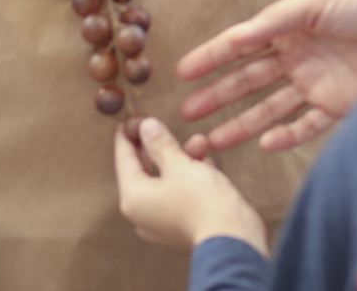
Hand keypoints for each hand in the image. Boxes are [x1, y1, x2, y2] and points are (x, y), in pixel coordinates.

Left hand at [114, 118, 267, 254]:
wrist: (232, 238)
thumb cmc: (202, 202)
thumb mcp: (180, 164)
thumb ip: (160, 144)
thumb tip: (146, 126)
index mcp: (134, 198)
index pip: (124, 160)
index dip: (128, 135)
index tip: (130, 118)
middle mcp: (143, 212)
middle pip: (146, 170)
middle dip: (162, 146)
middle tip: (164, 124)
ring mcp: (162, 220)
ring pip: (167, 179)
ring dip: (182, 158)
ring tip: (201, 142)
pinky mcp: (182, 223)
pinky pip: (180, 192)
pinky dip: (191, 176)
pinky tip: (207, 163)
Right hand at [173, 0, 356, 153]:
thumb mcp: (317, 2)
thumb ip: (276, 21)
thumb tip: (236, 36)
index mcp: (291, 25)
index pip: (242, 44)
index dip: (212, 57)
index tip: (181, 72)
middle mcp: (299, 54)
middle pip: (249, 80)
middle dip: (217, 96)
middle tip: (185, 113)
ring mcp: (318, 82)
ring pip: (270, 108)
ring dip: (240, 124)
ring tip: (209, 141)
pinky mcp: (340, 105)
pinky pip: (306, 125)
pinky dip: (285, 136)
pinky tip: (263, 144)